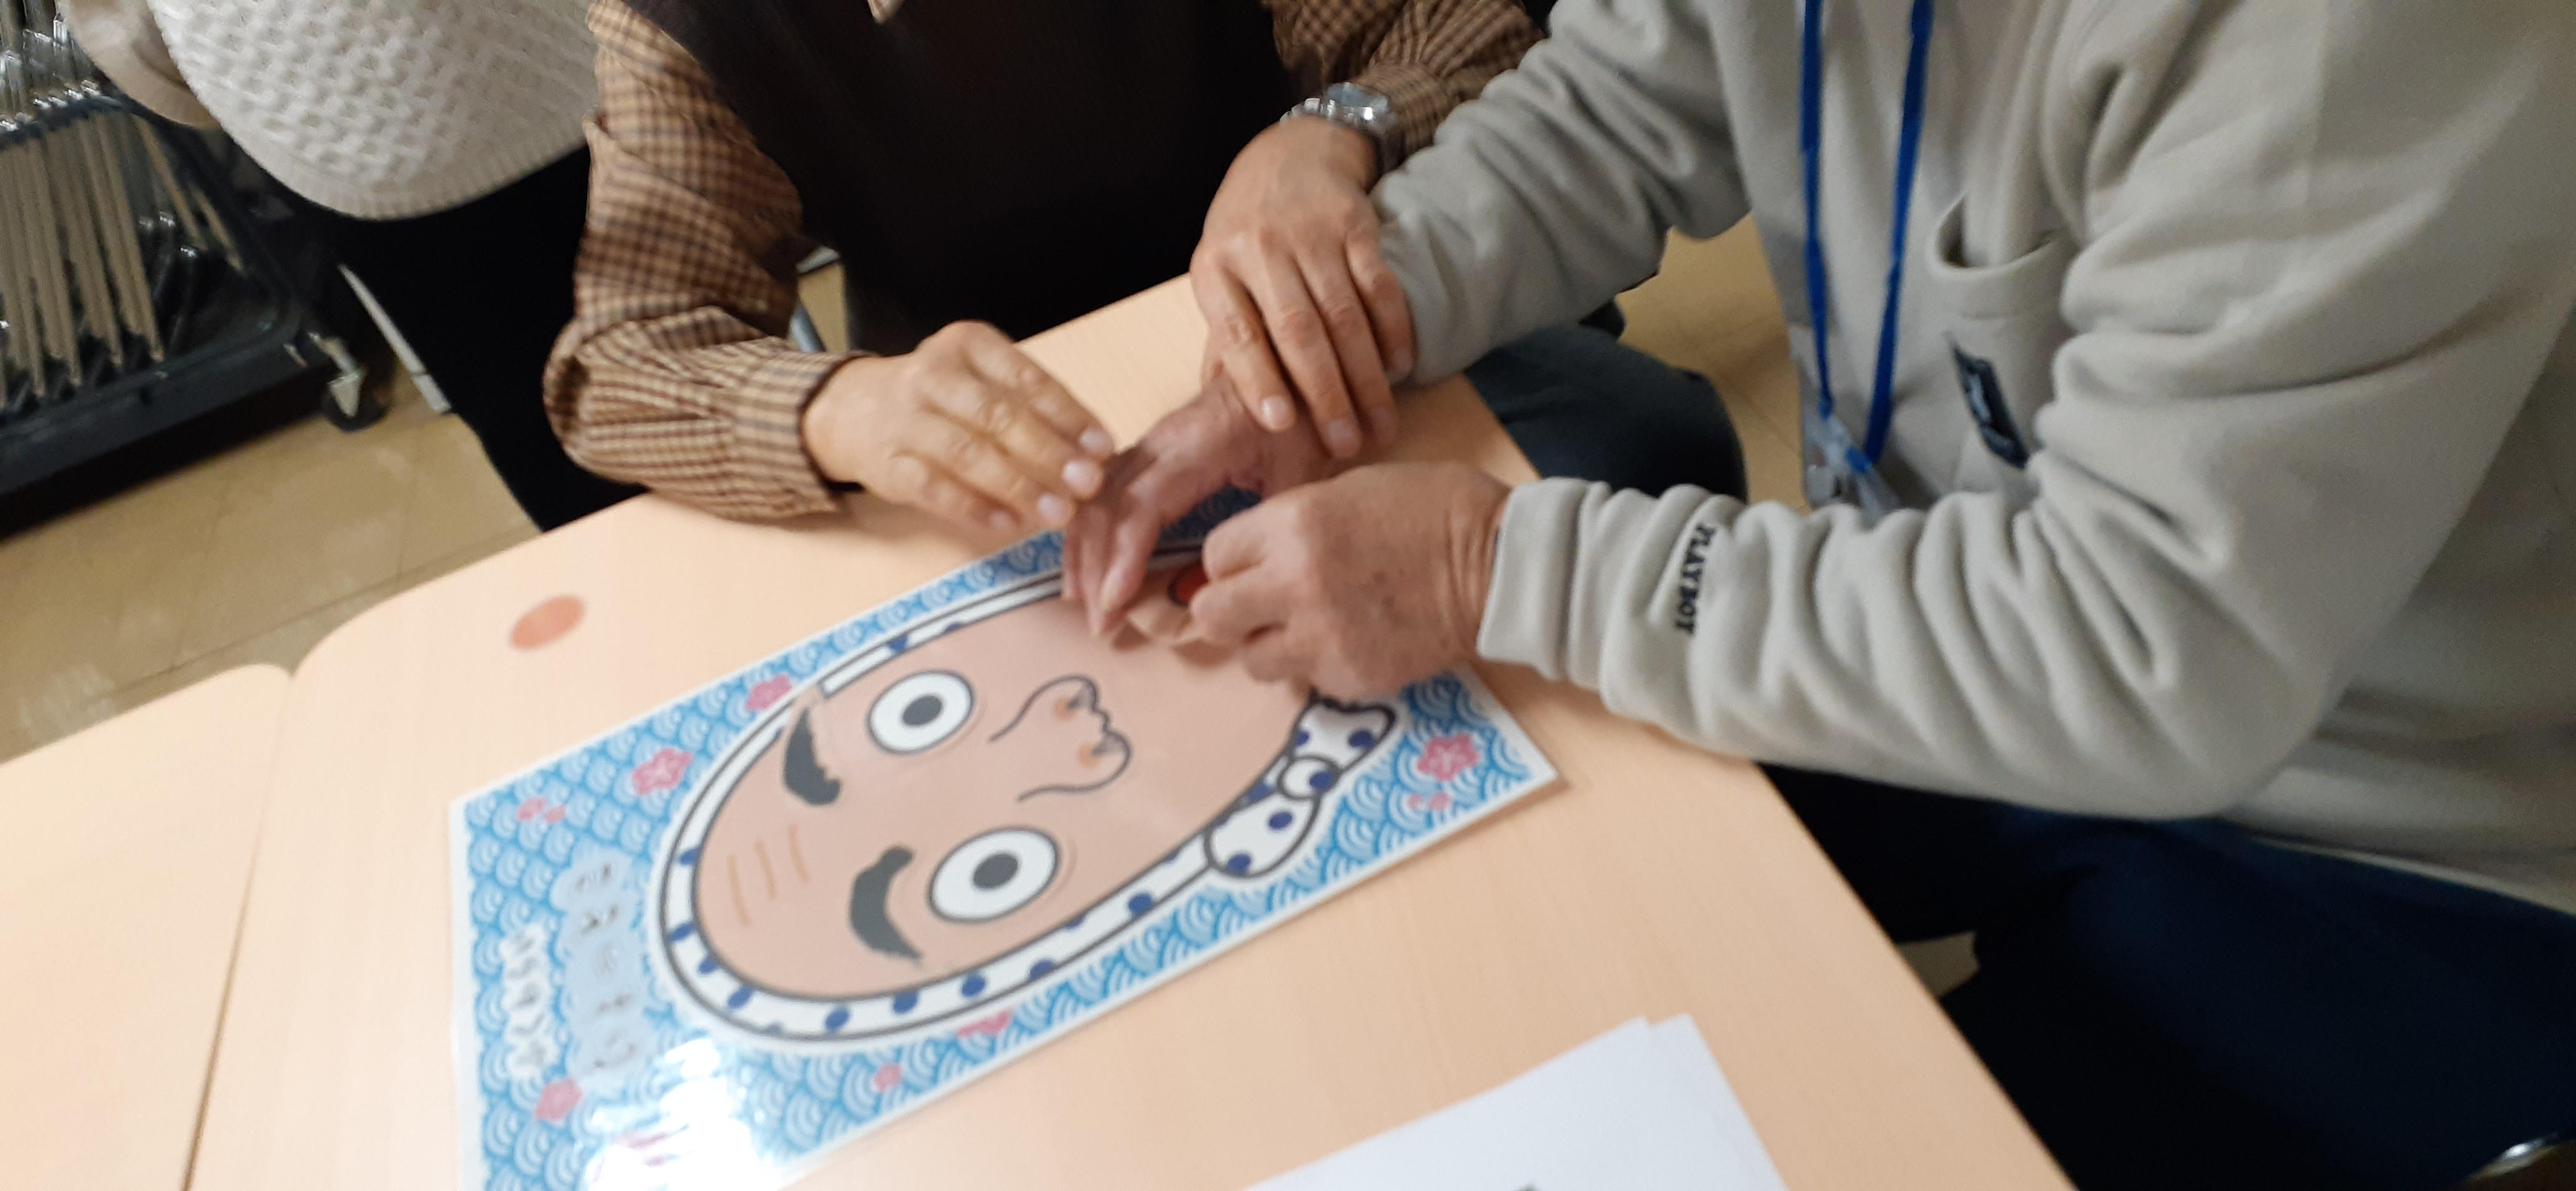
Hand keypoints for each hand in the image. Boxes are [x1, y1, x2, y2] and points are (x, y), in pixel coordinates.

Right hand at [802, 321, 1116, 532]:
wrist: (852, 411)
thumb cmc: (943, 399)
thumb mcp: (984, 381)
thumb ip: (1033, 408)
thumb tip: (1095, 452)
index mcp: (969, 344)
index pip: (1026, 378)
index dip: (1068, 415)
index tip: (1103, 448)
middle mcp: (934, 374)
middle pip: (997, 416)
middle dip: (1049, 453)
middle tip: (1088, 484)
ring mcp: (905, 419)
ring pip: (967, 453)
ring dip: (1018, 486)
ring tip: (1058, 513)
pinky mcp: (887, 463)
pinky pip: (934, 488)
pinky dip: (974, 507)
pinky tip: (1008, 524)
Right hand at [1061, 374, 1336, 634]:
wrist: (1288, 370)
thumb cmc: (1297, 421)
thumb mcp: (1300, 470)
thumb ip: (1270, 522)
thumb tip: (1244, 582)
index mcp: (1197, 446)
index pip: (1142, 504)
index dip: (1123, 554)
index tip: (1115, 602)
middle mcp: (1160, 443)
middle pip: (1106, 505)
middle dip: (1096, 568)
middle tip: (1100, 625)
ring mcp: (1148, 446)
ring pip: (1095, 500)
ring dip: (1085, 555)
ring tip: (1085, 607)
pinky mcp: (1146, 455)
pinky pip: (1103, 494)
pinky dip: (1089, 535)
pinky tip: (1088, 573)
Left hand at [1188, 463, 1509, 698]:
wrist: (1500, 566)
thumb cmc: (1433, 511)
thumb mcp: (1349, 489)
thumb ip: (1293, 524)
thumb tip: (1257, 556)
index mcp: (1293, 525)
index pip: (1215, 556)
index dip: (1232, 561)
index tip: (1252, 564)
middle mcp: (1294, 584)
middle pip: (1213, 615)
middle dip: (1230, 610)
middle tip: (1258, 605)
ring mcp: (1321, 638)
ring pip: (1251, 660)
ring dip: (1270, 645)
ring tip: (1305, 627)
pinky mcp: (1349, 678)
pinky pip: (1304, 680)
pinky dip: (1317, 665)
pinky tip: (1351, 640)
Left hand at [1191, 117, 1414, 460]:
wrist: (1288, 155)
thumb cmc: (1246, 234)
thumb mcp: (1220, 276)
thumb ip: (1224, 342)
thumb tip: (1218, 413)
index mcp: (1215, 268)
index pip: (1238, 332)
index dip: (1260, 380)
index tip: (1281, 425)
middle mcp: (1260, 247)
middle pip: (1298, 330)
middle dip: (1326, 393)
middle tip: (1346, 442)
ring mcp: (1310, 233)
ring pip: (1343, 314)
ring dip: (1365, 375)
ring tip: (1379, 421)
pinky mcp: (1355, 223)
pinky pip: (1378, 285)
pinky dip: (1392, 329)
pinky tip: (1399, 366)